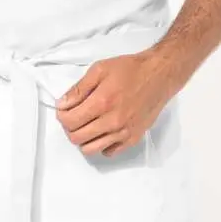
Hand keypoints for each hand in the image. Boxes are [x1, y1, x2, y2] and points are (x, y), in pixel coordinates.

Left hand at [54, 49, 170, 157]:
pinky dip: (101, 145)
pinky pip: (109, 152)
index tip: (64, 110)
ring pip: (91, 149)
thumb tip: (62, 105)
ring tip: (87, 125)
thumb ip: (79, 89)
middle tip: (75, 116)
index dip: (62, 116)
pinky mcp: (133, 138)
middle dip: (70, 128)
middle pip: (77, 138)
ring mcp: (123, 133)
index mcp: (101, 102)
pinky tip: (103, 132)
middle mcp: (112, 122)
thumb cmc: (129, 69)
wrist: (159, 76)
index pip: (70, 121)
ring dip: (83, 138)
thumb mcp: (99, 69)